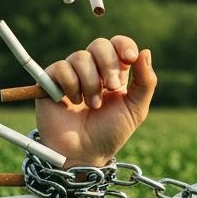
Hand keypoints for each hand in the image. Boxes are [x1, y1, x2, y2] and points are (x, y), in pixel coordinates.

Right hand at [35, 36, 156, 166]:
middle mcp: (93, 70)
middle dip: (109, 65)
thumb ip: (145, 81)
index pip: (118, 44)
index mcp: (114, 72)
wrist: (85, 153)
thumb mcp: (136, 109)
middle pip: (100, 45)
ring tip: (93, 105)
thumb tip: (146, 51)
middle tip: (112, 88)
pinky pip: (61, 67)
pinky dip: (71, 84)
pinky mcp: (50, 81)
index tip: (130, 58)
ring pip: (81, 57)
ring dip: (91, 83)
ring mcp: (71, 74)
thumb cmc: (110, 133)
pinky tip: (72, 101)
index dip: (124, 45)